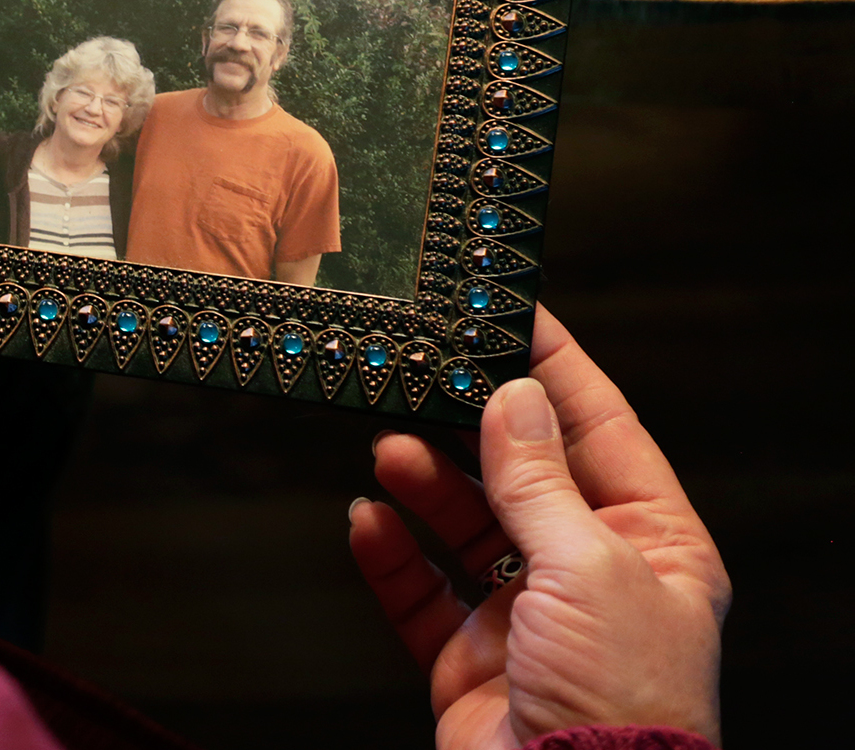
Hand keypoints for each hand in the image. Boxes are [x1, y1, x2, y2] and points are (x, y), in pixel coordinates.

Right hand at [348, 306, 729, 748]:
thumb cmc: (623, 705)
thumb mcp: (590, 566)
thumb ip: (539, 479)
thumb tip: (515, 399)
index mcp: (653, 546)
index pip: (601, 431)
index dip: (555, 371)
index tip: (509, 315)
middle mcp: (591, 577)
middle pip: (521, 474)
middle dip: (469, 427)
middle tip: (425, 375)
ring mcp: (527, 618)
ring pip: (464, 526)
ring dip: (423, 483)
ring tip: (388, 447)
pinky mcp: (470, 659)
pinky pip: (420, 590)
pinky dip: (389, 553)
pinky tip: (366, 520)